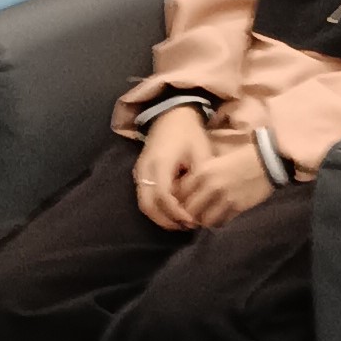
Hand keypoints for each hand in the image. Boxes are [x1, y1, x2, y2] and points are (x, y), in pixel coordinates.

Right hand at [133, 107, 213, 230]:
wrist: (171, 114)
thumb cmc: (189, 132)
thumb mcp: (201, 152)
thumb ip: (199, 177)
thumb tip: (201, 202)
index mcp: (159, 164)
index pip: (162, 197)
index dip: (176, 213)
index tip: (192, 221)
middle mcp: (145, 170)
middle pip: (147, 205)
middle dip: (167, 220)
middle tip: (187, 227)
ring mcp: (139, 171)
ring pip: (144, 203)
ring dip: (161, 216)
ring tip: (182, 223)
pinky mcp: (140, 172)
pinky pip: (144, 196)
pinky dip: (157, 208)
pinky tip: (174, 212)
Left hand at [177, 140, 276, 229]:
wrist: (268, 160)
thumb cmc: (242, 157)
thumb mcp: (217, 160)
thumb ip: (201, 175)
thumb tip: (187, 192)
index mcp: (203, 171)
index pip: (180, 192)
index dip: (179, 200)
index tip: (182, 203)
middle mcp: (210, 185)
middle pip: (189, 209)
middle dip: (189, 214)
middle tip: (192, 215)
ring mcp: (224, 198)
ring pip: (204, 220)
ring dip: (204, 221)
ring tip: (207, 218)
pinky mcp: (237, 207)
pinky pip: (221, 222)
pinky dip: (219, 222)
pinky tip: (221, 218)